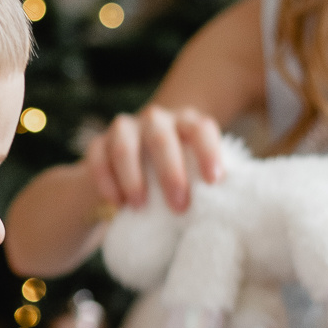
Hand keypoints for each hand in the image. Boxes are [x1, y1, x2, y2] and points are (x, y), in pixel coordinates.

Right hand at [85, 105, 227, 213]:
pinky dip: (106, 183)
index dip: (208, 152)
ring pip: (125, 147)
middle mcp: (155, 119)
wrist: (126, 179)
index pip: (201, 128)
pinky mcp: (97, 144)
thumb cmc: (171, 180)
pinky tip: (116, 204)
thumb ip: (205, 181)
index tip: (214, 181)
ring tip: (140, 207)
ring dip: (134, 178)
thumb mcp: (192, 176)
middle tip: (179, 206)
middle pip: (162, 138)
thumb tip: (230, 208)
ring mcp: (124, 129)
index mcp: (185, 123)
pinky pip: (98, 159)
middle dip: (171, 173)